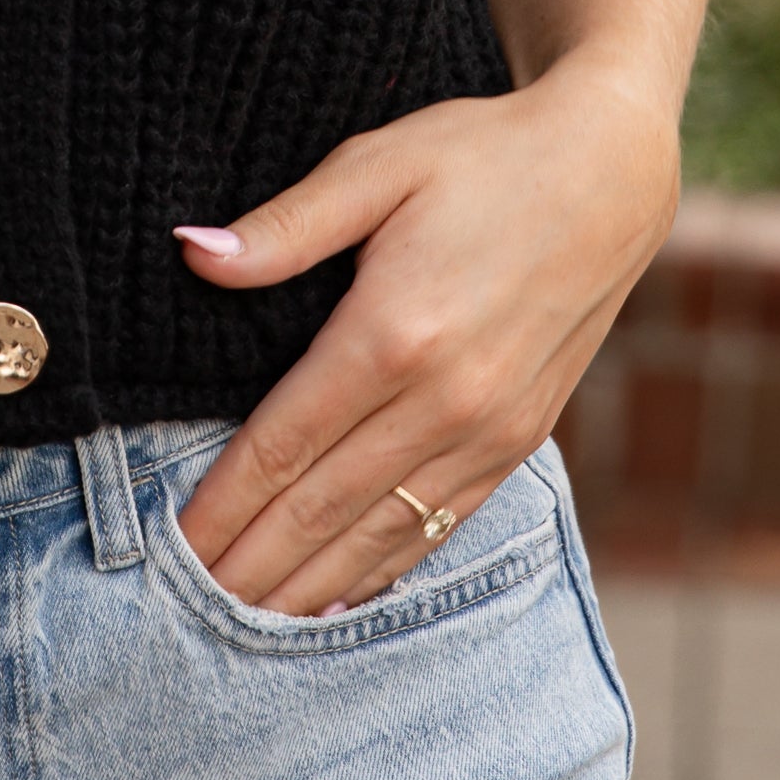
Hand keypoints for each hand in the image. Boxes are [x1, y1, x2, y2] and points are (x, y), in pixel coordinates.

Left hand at [171, 58, 677, 616]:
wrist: (610, 173)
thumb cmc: (482, 156)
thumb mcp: (378, 164)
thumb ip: (285, 225)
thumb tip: (194, 254)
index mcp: (394, 332)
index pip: (282, 444)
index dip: (222, 503)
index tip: (169, 547)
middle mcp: (445, 399)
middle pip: (321, 507)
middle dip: (248, 563)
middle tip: (184, 606)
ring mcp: (489, 429)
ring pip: (379, 532)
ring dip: (307, 583)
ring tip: (243, 622)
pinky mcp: (520, 440)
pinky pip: (441, 525)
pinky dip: (383, 569)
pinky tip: (339, 596)